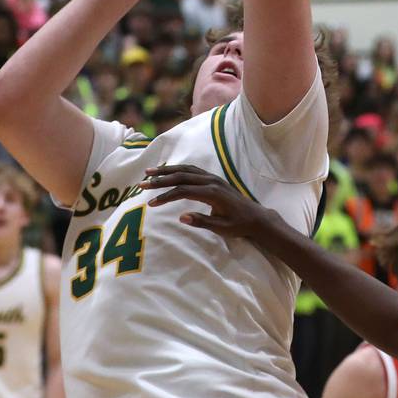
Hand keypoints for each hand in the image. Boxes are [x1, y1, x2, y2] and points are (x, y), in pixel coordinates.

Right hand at [141, 165, 273, 238]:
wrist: (255, 217)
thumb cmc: (238, 225)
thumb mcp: (221, 228)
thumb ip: (202, 222)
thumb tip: (181, 218)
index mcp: (212, 193)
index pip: (183, 191)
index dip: (166, 196)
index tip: (151, 203)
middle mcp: (211, 181)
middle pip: (181, 177)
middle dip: (160, 180)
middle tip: (142, 184)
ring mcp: (212, 178)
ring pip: (185, 170)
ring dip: (166, 170)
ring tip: (149, 172)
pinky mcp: (212, 178)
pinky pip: (192, 170)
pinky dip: (177, 169)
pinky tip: (167, 172)